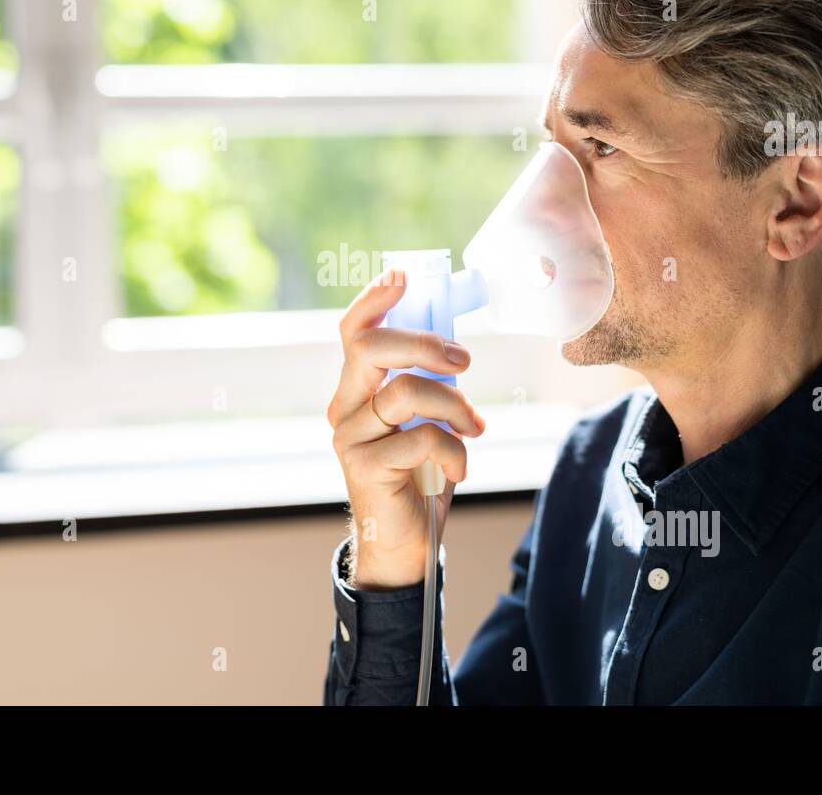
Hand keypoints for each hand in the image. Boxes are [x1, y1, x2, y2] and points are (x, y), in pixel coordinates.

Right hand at [326, 269, 484, 589]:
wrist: (406, 543)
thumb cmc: (420, 475)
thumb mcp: (426, 421)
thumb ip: (429, 385)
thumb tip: (454, 347)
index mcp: (357, 389)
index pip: (355, 332)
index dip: (375, 299)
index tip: (403, 277)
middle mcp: (345, 407)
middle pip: (372, 348)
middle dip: (424, 343)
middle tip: (464, 362)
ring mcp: (351, 437)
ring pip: (404, 392)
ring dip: (455, 406)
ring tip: (475, 428)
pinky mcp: (367, 468)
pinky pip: (423, 437)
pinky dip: (454, 451)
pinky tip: (458, 470)